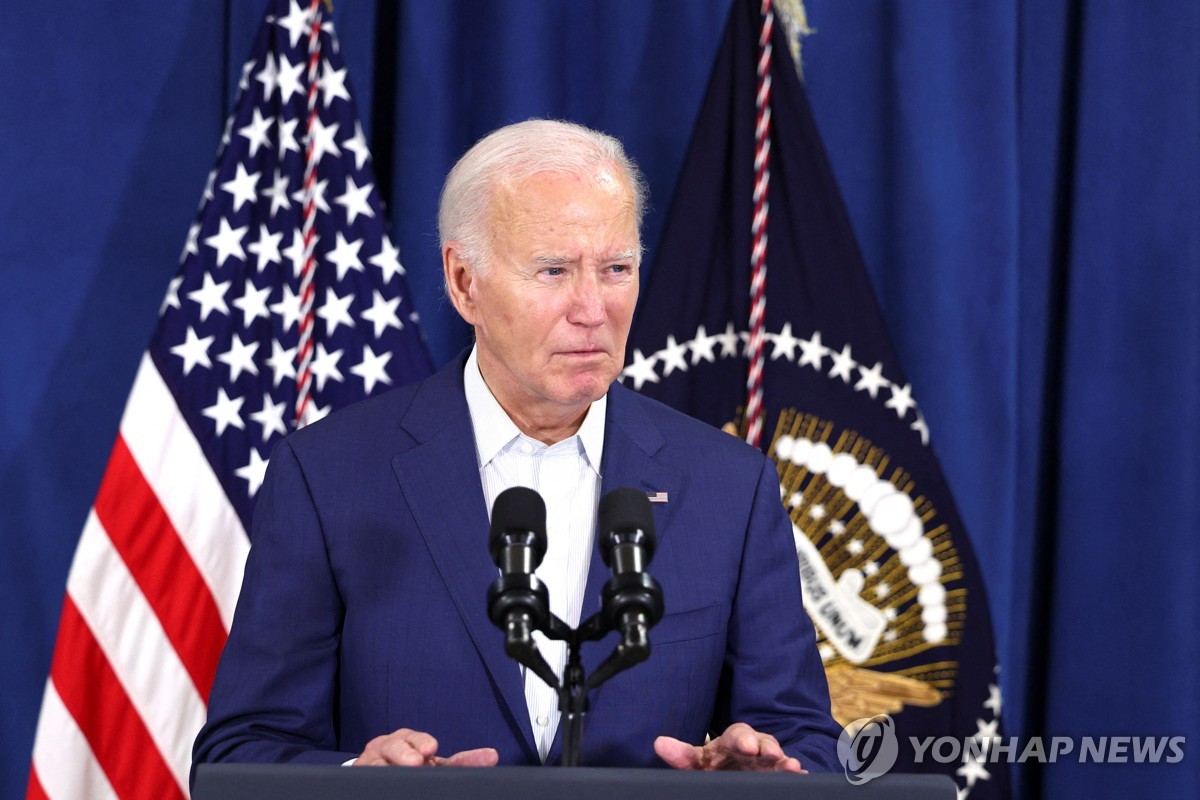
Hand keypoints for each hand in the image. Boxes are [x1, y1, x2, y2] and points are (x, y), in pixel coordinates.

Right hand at [353, 728, 498, 766]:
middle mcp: (394, 745)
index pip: (420, 741)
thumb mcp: (436, 765)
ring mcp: (376, 759)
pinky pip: (366, 772)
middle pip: (398, 745)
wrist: (377, 770)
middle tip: (417, 760)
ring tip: (401, 767)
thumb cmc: (411, 765)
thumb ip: (462, 762)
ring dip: (390, 763)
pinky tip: (378, 780)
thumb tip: (492, 756)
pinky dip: (372, 775)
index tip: (431, 749)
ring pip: (379, 760)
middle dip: (407, 752)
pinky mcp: (362, 772)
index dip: (424, 743)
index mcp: (414, 741)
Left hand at [654, 723, 805, 772]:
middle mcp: (753, 750)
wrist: (730, 773)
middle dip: (768, 747)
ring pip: (777, 758)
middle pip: (763, 743)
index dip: (744, 739)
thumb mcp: (698, 762)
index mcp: (732, 742)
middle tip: (773, 754)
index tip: (747, 746)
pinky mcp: (775, 777)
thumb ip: (682, 756)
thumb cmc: (713, 767)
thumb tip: (659, 743)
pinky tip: (801, 776)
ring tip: (791, 767)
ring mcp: (767, 764)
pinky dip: (794, 775)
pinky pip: (787, 774)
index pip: (739, 734)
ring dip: (784, 762)